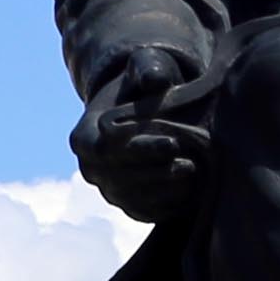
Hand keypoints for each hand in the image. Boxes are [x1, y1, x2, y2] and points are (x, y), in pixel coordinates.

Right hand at [74, 33, 214, 223]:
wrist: (151, 112)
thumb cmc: (147, 84)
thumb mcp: (147, 66)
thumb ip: (148, 68)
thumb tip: (153, 80)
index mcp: (84, 137)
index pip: (105, 150)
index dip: (139, 149)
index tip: (174, 143)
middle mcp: (91, 169)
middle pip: (119, 178)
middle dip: (157, 173)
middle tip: (191, 164)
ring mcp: (109, 191)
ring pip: (133, 199)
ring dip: (166, 191)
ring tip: (195, 176)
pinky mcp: (130, 207)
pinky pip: (147, 213)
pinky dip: (170, 206)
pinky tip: (194, 192)